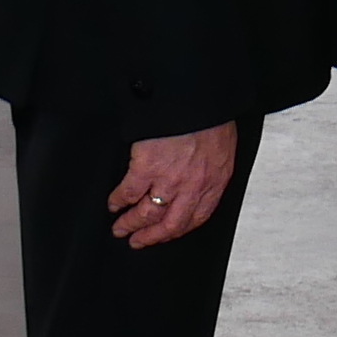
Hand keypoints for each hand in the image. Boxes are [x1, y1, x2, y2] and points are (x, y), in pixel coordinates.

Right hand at [106, 123, 238, 247]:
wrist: (196, 94)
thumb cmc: (210, 113)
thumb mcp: (222, 143)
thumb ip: (212, 165)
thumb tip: (201, 175)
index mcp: (215, 179)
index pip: (198, 217)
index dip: (178, 230)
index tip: (166, 234)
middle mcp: (194, 186)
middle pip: (171, 224)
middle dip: (151, 236)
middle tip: (138, 241)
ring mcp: (170, 179)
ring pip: (148, 214)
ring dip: (131, 224)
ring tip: (121, 227)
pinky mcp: (147, 168)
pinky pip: (129, 193)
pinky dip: (119, 201)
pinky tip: (113, 203)